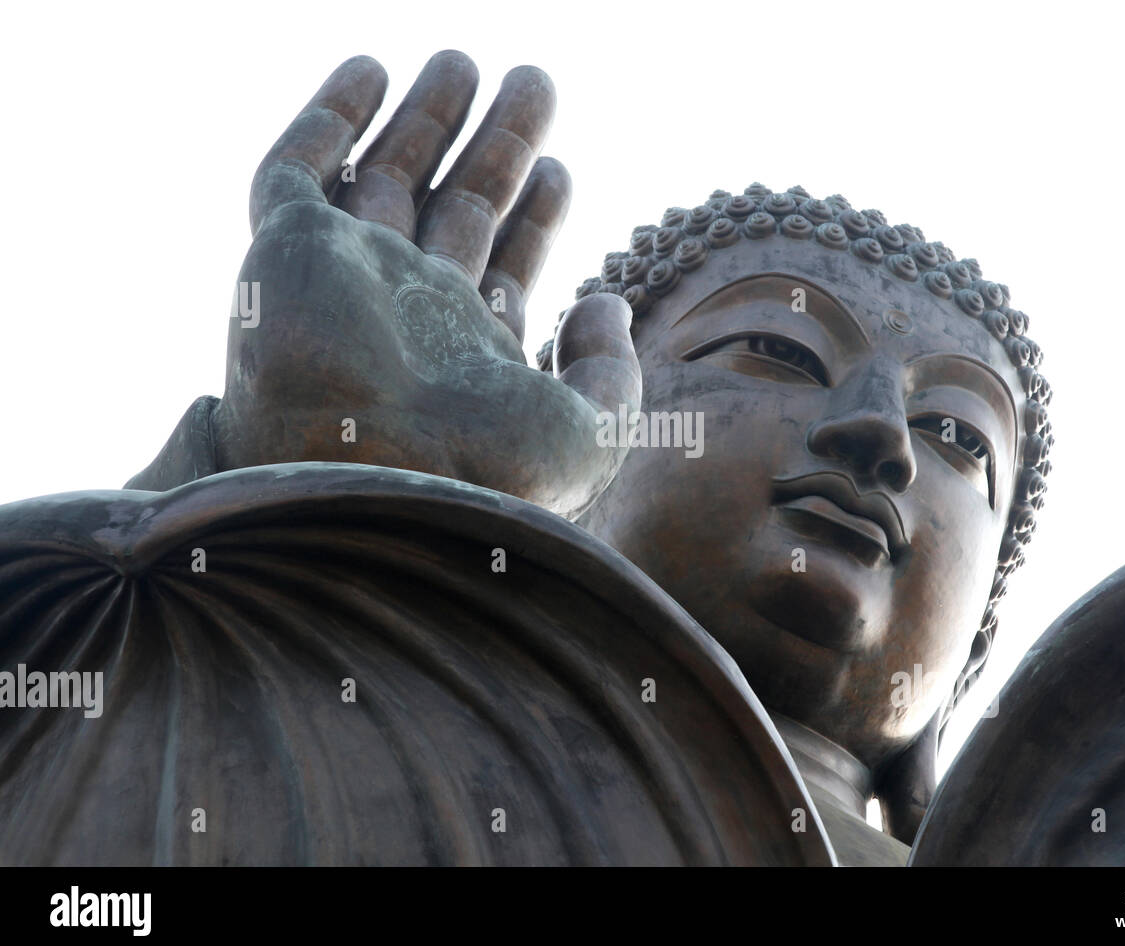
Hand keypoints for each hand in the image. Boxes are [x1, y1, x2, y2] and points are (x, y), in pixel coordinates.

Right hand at [211, 52, 639, 516]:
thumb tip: (608, 303)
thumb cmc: (489, 476)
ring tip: (466, 59)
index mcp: (471, 352)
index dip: (534, 215)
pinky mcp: (287, 250)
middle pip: (457, 206)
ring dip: (426, 117)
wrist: (374, 483)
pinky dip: (327, 118)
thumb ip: (612, 369)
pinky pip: (295, 170)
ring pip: (386, 176)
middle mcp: (408, 310)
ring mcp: (346, 277)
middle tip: (536, 81)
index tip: (560, 168)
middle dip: (497, 144)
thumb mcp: (592, 433)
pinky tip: (370, 69)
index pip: (504, 264)